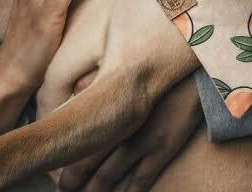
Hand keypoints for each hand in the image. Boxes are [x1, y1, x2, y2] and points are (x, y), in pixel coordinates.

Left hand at [58, 75, 203, 191]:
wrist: (194, 74)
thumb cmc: (155, 71)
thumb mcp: (122, 74)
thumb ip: (97, 90)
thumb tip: (70, 107)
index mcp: (110, 109)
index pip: (78, 143)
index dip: (65, 164)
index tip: (57, 178)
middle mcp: (122, 128)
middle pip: (89, 164)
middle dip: (74, 183)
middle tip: (63, 191)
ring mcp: (143, 141)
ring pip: (110, 177)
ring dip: (95, 191)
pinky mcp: (163, 149)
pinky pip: (141, 180)